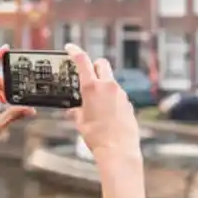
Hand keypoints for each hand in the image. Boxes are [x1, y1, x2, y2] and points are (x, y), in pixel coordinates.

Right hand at [64, 44, 139, 158]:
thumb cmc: (97, 137)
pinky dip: (111, 98)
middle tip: (86, 75)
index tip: (70, 48)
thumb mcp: (80, 122)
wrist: (118, 150)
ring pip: (110, 80)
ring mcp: (120, 94)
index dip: (75, 51)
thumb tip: (73, 110)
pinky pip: (118, 95)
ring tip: (95, 102)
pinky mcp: (128, 103)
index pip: (82, 60)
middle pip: (101, 63)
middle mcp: (108, 86)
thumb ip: (76, 111)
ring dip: (103, 84)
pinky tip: (106, 113)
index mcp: (92, 87)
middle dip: (94, 66)